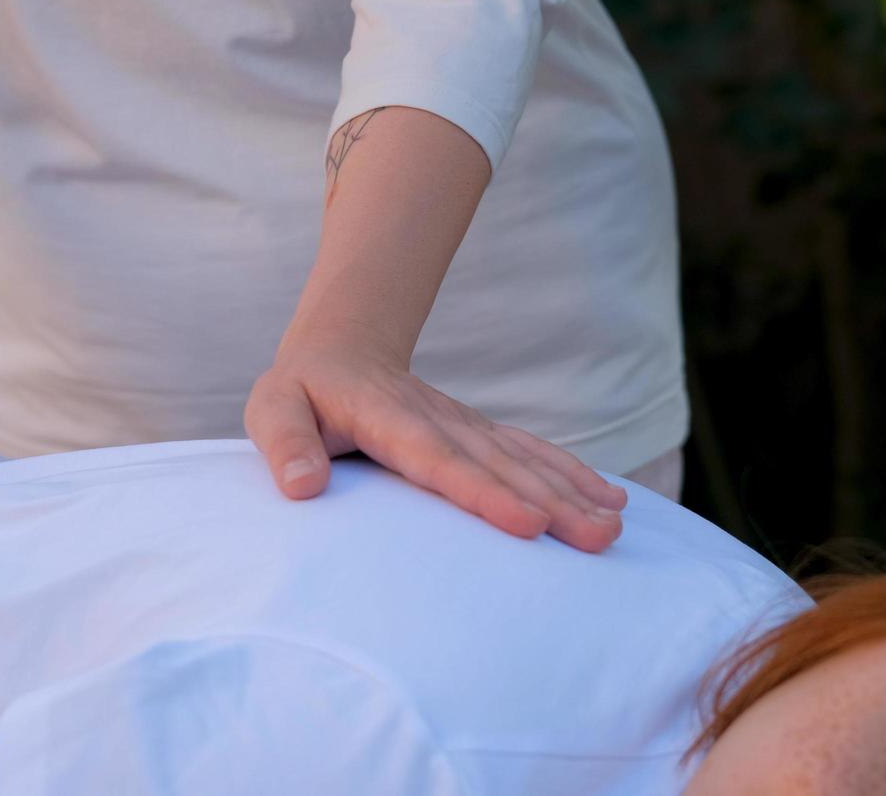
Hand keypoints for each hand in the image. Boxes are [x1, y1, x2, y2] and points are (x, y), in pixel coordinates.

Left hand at [244, 327, 629, 552]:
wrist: (341, 349)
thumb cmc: (301, 392)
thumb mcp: (271, 410)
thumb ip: (285, 445)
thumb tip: (303, 487)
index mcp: (388, 418)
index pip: (440, 461)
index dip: (484, 493)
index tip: (527, 523)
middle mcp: (438, 420)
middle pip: (500, 465)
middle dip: (553, 502)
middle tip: (597, 537)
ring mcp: (465, 425)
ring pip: (525, 459)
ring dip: (573, 492)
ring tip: (614, 526)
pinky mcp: (479, 433)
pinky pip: (531, 452)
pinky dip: (573, 474)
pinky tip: (612, 498)